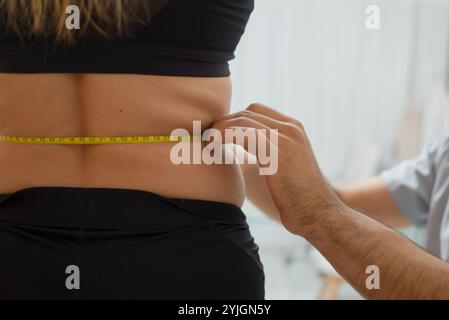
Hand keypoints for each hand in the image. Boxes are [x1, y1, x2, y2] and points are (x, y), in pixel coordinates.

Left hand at [211, 103, 344, 236]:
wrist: (319, 214)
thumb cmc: (298, 197)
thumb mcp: (283, 167)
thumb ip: (266, 154)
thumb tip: (239, 153)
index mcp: (293, 129)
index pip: (255, 111)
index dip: (233, 119)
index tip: (217, 133)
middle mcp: (291, 128)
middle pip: (247, 113)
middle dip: (224, 122)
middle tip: (207, 138)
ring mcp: (287, 138)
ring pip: (244, 121)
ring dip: (221, 129)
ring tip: (207, 142)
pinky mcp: (279, 153)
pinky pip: (245, 135)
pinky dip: (225, 136)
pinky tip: (215, 146)